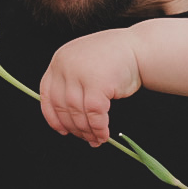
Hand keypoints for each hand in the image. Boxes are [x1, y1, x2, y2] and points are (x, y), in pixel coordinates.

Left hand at [39, 30, 142, 144]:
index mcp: (60, 59)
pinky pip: (94, 114)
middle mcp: (66, 65)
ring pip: (77, 112)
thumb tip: (67, 119)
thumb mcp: (84, 63)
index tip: (61, 129)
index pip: (47, 94)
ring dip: (86, 131)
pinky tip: (103, 135)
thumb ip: (72, 82)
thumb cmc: (116, 57)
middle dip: (73, 127)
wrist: (140, 48)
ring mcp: (80, 73)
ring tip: (95, 139)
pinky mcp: (97, 84)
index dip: (53, 116)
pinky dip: (98, 128)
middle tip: (83, 138)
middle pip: (62, 106)